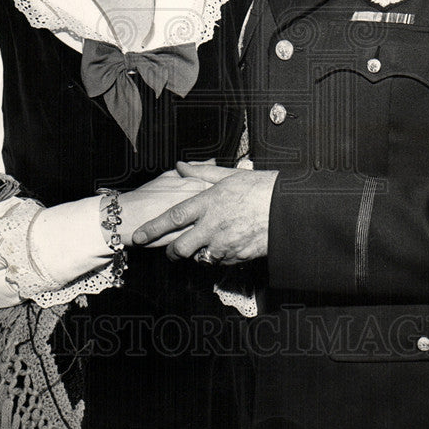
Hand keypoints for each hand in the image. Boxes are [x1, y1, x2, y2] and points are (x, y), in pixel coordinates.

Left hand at [132, 164, 278, 262]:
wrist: (289, 209)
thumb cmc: (261, 188)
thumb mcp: (230, 176)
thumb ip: (202, 173)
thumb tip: (181, 166)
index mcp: (209, 202)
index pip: (173, 217)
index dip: (153, 227)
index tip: (139, 235)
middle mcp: (213, 225)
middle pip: (181, 247)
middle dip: (171, 252)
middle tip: (170, 251)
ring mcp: (225, 244)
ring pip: (199, 257)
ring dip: (197, 254)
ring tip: (202, 245)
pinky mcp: (238, 257)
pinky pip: (219, 262)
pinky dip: (216, 257)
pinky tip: (223, 246)